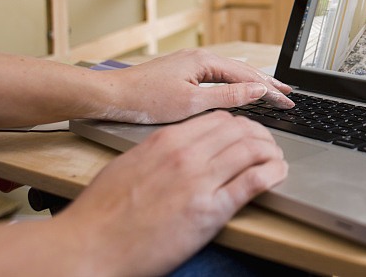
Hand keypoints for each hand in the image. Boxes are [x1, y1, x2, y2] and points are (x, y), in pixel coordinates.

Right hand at [53, 111, 286, 275]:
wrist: (89, 246)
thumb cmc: (102, 211)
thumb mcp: (130, 164)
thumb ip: (160, 151)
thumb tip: (180, 148)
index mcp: (167, 140)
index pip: (219, 119)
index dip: (241, 124)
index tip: (247, 133)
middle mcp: (187, 155)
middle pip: (242, 130)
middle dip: (262, 135)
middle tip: (268, 146)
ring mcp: (199, 181)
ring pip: (253, 150)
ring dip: (272, 153)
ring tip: (277, 160)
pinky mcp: (210, 211)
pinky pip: (253, 182)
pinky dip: (272, 174)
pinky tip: (277, 175)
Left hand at [96, 49, 293, 123]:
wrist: (110, 96)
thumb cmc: (145, 100)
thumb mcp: (192, 103)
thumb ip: (228, 96)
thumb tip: (257, 90)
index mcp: (205, 61)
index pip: (248, 76)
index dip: (271, 89)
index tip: (288, 100)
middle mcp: (199, 58)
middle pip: (242, 71)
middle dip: (267, 83)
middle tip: (288, 93)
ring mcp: (190, 65)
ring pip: (230, 74)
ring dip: (252, 83)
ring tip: (271, 90)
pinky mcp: (182, 74)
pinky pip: (217, 77)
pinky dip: (234, 84)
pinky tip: (239, 89)